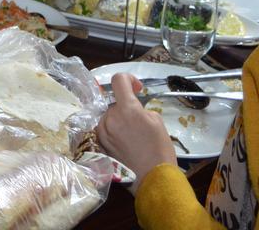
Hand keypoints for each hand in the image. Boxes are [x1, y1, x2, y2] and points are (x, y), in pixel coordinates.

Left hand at [95, 73, 177, 194]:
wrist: (152, 179)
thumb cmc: (160, 150)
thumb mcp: (157, 121)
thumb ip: (140, 108)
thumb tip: (132, 108)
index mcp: (126, 109)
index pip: (118, 80)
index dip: (128, 79)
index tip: (137, 89)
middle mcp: (109, 117)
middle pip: (114, 102)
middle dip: (126, 108)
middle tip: (139, 122)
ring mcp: (102, 131)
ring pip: (109, 117)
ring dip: (118, 120)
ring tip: (133, 136)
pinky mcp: (99, 144)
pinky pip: (105, 130)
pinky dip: (113, 132)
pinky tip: (125, 144)